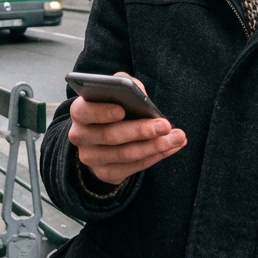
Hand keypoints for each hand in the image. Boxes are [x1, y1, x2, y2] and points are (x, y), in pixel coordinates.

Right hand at [67, 73, 186, 185]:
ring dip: (155, 146)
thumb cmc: (112, 106)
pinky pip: (133, 167)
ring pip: (126, 154)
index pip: (84, 111)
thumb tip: (140, 93)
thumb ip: (125, 84)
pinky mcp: (105, 174)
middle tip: (165, 125)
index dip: (102, 112)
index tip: (122, 110)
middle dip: (140, 130)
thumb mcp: (115, 90)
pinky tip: (172, 147)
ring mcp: (92, 158)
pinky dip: (155, 157)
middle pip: (110, 135)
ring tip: (178, 137)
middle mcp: (81, 137)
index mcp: (79, 112)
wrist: (102, 137)